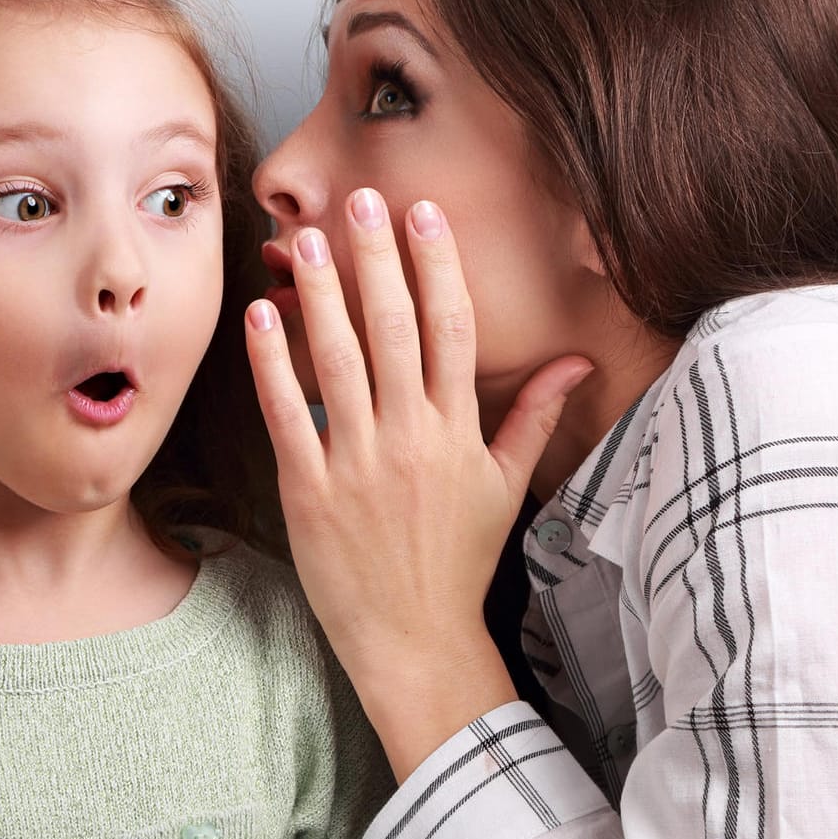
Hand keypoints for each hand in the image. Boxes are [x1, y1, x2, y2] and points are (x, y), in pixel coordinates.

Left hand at [244, 188, 592, 778]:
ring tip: (302, 240)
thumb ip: (532, 415)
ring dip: (319, 295)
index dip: (436, 265)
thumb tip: (577, 361)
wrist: (416, 639)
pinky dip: (272, 364)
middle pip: (393, 328)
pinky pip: (288, 414)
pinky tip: (260, 316)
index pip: (450, 328)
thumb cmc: (459, 560)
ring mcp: (357, 462)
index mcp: (458, 430)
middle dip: (375, 258)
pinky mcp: (309, 490)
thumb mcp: (506, 485)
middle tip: (357, 199)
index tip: (421, 214)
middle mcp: (410, 437)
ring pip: (338, 360)